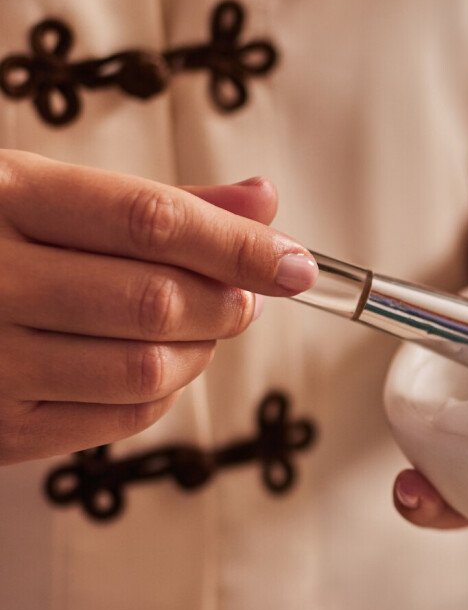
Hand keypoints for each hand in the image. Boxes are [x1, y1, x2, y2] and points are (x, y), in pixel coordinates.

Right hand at [0, 151, 317, 465]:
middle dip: (225, 301)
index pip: (150, 221)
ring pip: (144, 368)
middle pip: (154, 300)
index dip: (239, 245)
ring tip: (204, 326)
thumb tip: (263, 201)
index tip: (296, 262)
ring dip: (201, 352)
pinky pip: (117, 417)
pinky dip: (162, 393)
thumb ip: (154, 203)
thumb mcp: (38, 191)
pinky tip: (159, 364)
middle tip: (249, 293)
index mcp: (1, 196)